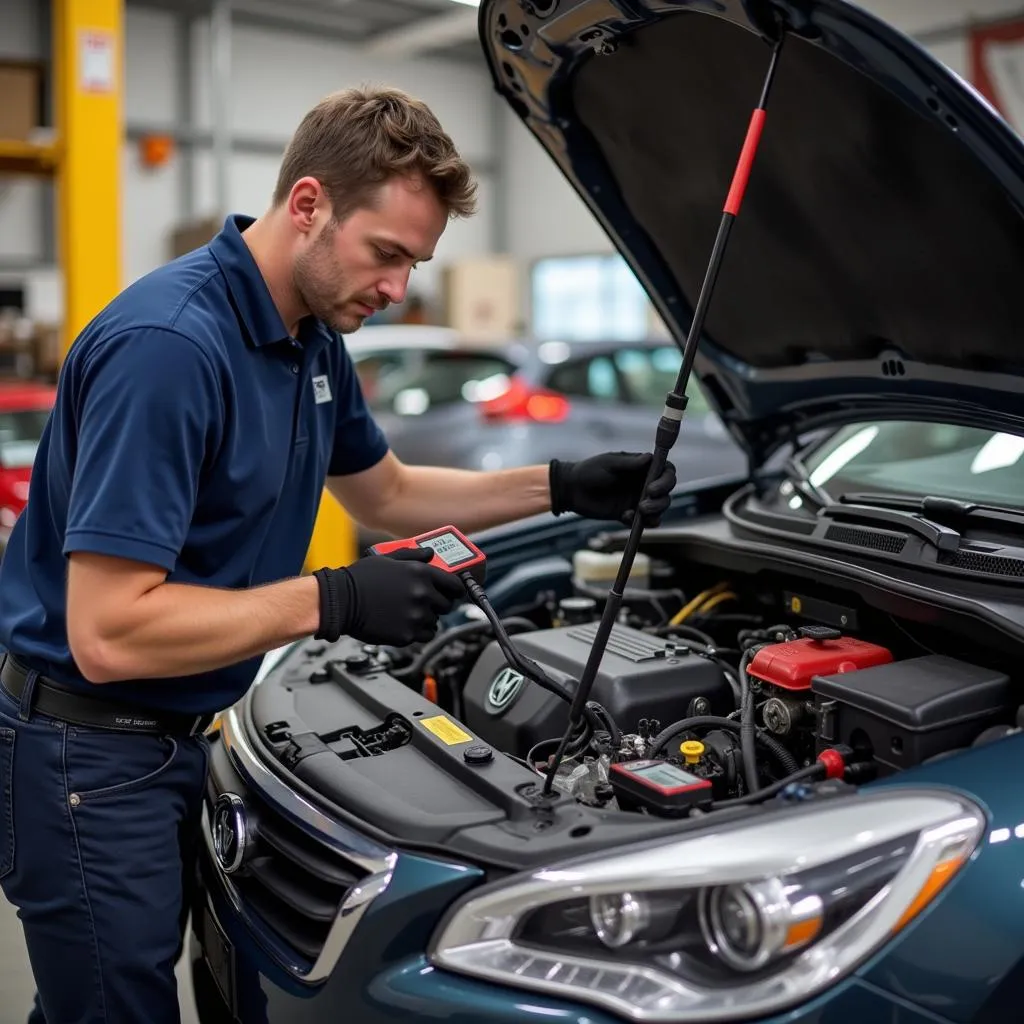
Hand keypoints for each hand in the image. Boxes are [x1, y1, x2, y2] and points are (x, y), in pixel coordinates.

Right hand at [313, 547, 465, 645]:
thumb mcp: (388, 558)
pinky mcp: (407, 635)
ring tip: (407, 613)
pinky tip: (402, 623)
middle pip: (447, 605)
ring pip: (435, 622)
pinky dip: (417, 632)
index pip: (456, 585)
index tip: (452, 592)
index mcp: (422, 573)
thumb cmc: (360, 579)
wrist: (340, 602)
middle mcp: (423, 594)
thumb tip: (430, 553)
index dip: (455, 589)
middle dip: (438, 604)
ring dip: (426, 618)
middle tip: (424, 603)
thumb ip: (413, 556)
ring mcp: (416, 616)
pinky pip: (423, 636)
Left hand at [549, 451, 676, 525]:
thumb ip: (629, 463)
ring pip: (659, 508)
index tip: (654, 487)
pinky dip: (641, 522)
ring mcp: (638, 499)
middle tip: (645, 501)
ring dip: (655, 511)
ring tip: (639, 511)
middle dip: (661, 498)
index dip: (667, 479)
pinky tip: (625, 516)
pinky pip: (644, 522)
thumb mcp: (609, 463)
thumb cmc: (589, 471)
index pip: (666, 471)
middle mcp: (643, 483)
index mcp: (642, 468)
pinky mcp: (629, 514)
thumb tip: (650, 457)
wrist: (572, 490)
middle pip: (666, 492)